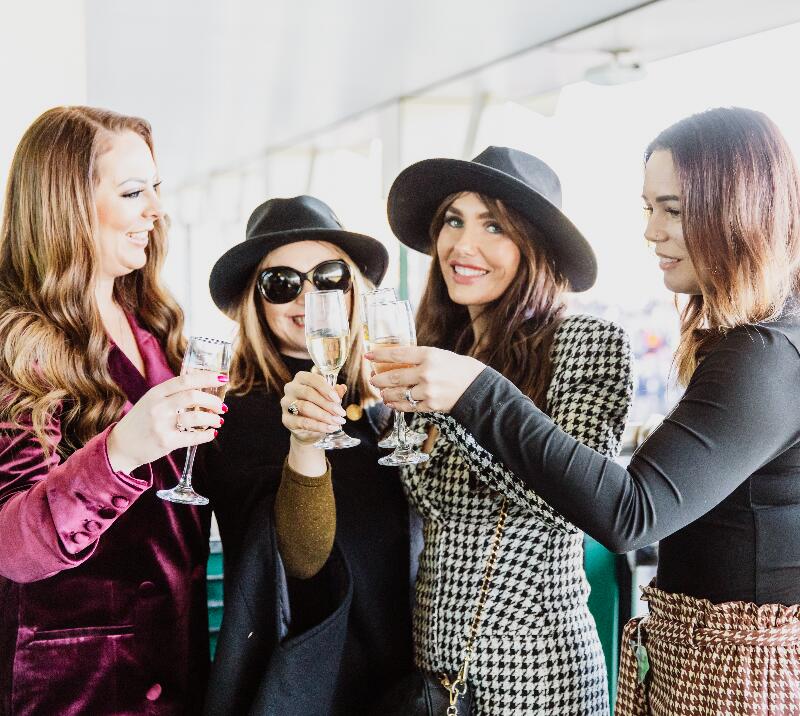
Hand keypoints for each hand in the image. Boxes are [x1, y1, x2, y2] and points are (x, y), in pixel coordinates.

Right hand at [106, 372, 227, 473]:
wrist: (120, 446)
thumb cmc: (141, 421)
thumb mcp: (151, 401)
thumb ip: (172, 394)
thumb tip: (203, 388)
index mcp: (155, 393)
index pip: (185, 380)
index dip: (206, 377)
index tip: (222, 378)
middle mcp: (158, 407)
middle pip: (193, 396)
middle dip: (213, 400)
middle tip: (222, 406)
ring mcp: (161, 425)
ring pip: (196, 417)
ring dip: (212, 418)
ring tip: (218, 420)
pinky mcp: (165, 442)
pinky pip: (193, 437)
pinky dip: (207, 435)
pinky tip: (211, 433)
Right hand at [280, 371, 346, 444]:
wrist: (309, 429)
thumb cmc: (319, 407)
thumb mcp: (329, 399)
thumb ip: (335, 393)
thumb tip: (342, 388)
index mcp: (301, 378)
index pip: (313, 379)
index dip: (326, 389)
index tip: (337, 399)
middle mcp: (291, 388)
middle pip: (309, 393)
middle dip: (327, 404)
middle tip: (341, 413)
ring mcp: (286, 404)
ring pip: (305, 407)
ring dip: (324, 415)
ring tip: (337, 421)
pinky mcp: (286, 419)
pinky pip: (303, 422)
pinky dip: (319, 426)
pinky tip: (331, 428)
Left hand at [366, 346, 484, 412]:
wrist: (477, 388)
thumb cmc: (458, 368)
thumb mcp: (440, 355)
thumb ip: (419, 359)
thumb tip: (396, 362)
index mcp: (429, 355)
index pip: (398, 354)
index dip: (380, 355)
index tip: (368, 356)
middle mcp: (426, 373)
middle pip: (394, 377)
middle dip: (379, 380)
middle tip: (372, 381)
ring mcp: (428, 391)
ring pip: (398, 394)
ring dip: (386, 395)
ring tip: (382, 394)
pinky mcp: (430, 405)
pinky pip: (408, 406)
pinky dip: (397, 405)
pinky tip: (392, 404)